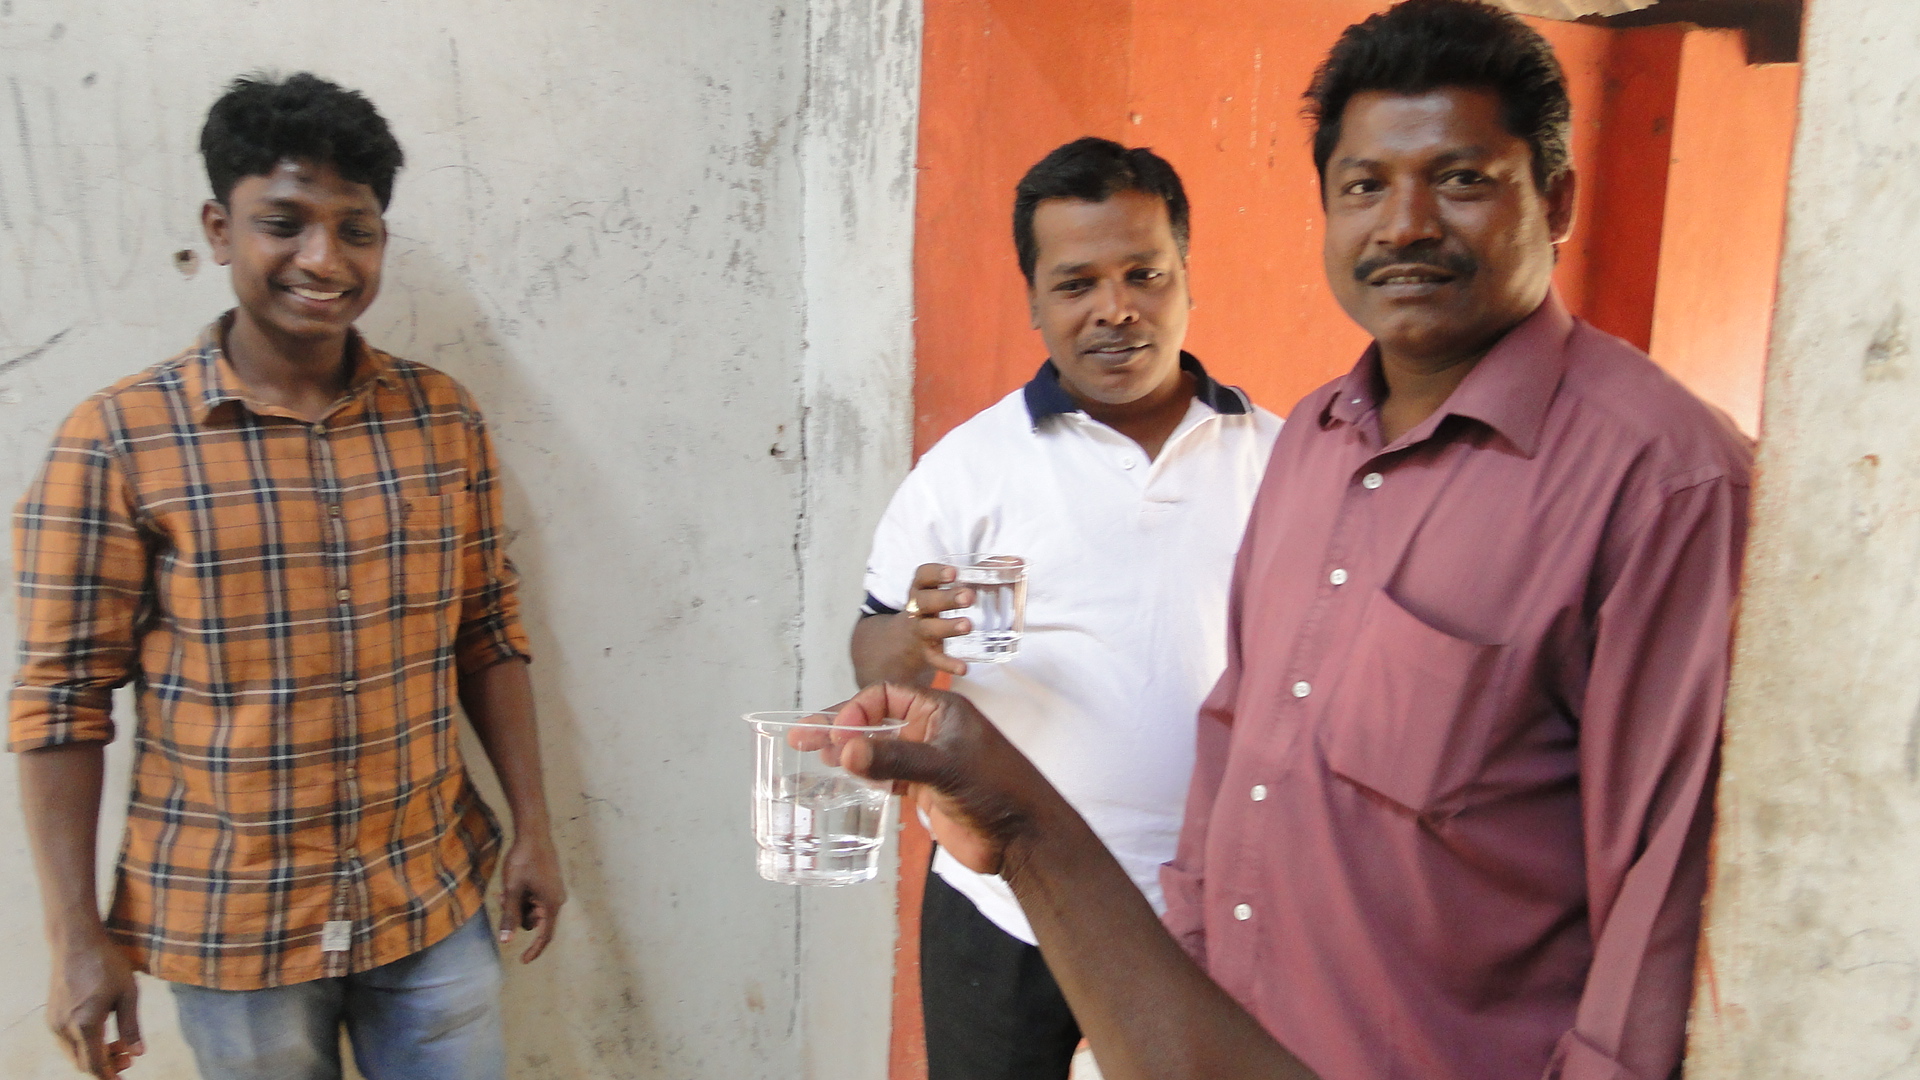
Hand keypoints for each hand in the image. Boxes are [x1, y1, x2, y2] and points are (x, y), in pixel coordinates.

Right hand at [47, 934, 142, 1077]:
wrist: (76, 942)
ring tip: (119, 1045)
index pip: (94, 1064)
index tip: (122, 1079)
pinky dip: (84, 1044)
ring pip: (73, 1053)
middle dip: (105, 1066)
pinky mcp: (51, 1016)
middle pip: (82, 1063)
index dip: (109, 1076)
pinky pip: (67, 1041)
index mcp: (85, 1024)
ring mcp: (54, 1022)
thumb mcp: (128, 993)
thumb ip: (132, 1026)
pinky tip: (102, 1033)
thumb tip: (137, 1053)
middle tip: (128, 1058)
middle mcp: (64, 1027)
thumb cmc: (106, 964)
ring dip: (94, 1055)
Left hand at [497, 831, 565, 962]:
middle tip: (501, 900)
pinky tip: (512, 885)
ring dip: (519, 905)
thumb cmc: (523, 862)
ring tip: (504, 891)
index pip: (545, 935)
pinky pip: (536, 898)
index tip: (523, 961)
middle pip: (536, 920)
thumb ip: (510, 917)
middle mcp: (557, 899)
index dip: (534, 950)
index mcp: (552, 904)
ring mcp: (554, 889)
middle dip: (518, 916)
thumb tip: (506, 941)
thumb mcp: (513, 891)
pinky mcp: (550, 881)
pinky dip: (523, 897)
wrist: (533, 833)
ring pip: (534, 909)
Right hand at [833, 683, 1061, 876]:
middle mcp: (931, 730)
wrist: (1024, 839)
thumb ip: (894, 760)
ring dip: (847, 751)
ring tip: (812, 756)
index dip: (856, 710)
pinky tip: (843, 778)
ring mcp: (927, 760)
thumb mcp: (944, 769)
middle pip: (876, 720)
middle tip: (800, 737)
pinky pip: (886, 774)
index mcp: (940, 710)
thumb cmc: (996, 791)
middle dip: (840, 727)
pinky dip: (864, 774)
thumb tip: (845, 751)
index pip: (885, 696)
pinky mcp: (925, 789)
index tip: (834, 734)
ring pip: (878, 749)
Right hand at [894, 564, 978, 679]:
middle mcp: (917, 608)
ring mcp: (919, 631)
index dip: (936, 573)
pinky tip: (963, 668)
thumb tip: (1017, 561)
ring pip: (929, 628)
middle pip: (925, 601)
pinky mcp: (926, 653)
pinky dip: (948, 664)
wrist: (905, 640)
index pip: (923, 576)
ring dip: (948, 627)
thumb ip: (981, 573)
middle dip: (946, 598)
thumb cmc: (938, 606)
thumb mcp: (950, 588)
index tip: (954, 572)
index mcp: (923, 588)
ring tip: (967, 625)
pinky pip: (935, 659)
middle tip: (968, 597)